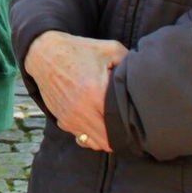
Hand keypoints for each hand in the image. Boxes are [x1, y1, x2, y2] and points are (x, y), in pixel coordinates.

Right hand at [23, 31, 128, 152]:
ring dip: (106, 138)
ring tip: (112, 125)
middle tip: (128, 127)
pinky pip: (82, 137)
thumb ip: (130, 63)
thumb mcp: (110, 49)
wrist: (44, 53)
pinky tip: (96, 121)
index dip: (132, 128)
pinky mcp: (61, 120)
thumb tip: (148, 78)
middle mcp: (80, 109)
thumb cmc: (79, 51)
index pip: (120, 125)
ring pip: (95, 143)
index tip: (137, 123)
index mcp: (95, 92)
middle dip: (121, 136)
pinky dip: (91, 134)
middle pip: (109, 140)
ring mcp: (69, 117)